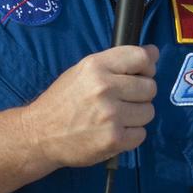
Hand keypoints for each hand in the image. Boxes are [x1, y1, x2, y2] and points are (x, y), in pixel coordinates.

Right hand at [21, 44, 158, 175]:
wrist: (40, 133)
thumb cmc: (63, 100)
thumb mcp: (83, 70)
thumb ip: (117, 61)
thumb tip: (153, 52)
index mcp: (96, 66)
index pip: (141, 58)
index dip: (147, 66)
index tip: (141, 74)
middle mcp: (105, 88)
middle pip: (150, 87)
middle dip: (140, 94)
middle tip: (122, 100)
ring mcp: (110, 115)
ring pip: (148, 111)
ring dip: (136, 116)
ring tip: (116, 117)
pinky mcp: (113, 139)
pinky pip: (141, 134)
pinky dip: (131, 135)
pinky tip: (114, 131)